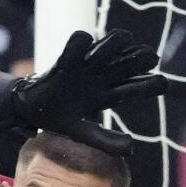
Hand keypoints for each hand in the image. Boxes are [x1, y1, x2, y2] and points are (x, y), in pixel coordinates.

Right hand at [0, 29, 163, 143]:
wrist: (30, 109)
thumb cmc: (59, 119)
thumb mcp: (82, 134)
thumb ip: (105, 142)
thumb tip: (131, 148)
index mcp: (112, 92)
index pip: (144, 83)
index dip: (153, 84)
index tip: (154, 86)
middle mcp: (106, 74)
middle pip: (139, 56)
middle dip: (140, 58)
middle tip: (128, 69)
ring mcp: (89, 62)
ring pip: (118, 39)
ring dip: (112, 47)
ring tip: (93, 62)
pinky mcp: (68, 55)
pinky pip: (80, 38)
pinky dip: (80, 45)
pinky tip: (75, 60)